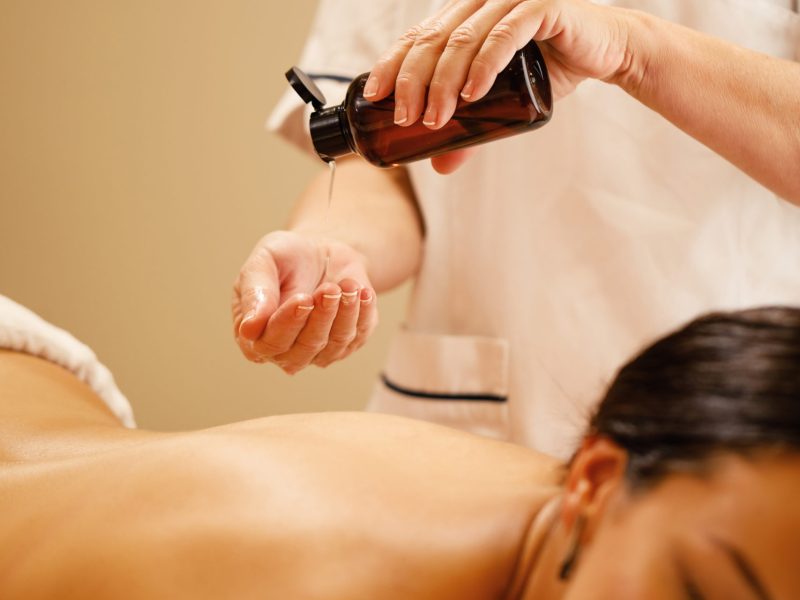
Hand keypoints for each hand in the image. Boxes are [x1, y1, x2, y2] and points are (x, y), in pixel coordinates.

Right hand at [232, 231, 376, 373]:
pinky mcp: (345, 344)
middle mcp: (283, 351)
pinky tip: (361, 291)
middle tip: (329, 288)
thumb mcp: (264, 260)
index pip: (269, 344)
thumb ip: (254, 292)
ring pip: (333, 345)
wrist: (321, 252)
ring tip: (347, 284)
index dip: (287, 323)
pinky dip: (362, 313)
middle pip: (304, 349)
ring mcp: (316, 352)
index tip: (303, 298)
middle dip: (320, 317)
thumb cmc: (286, 257)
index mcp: (253, 335)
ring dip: (344, 313)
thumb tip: (249, 329)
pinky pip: (357, 336)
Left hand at [364, 0, 632, 135]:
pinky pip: (504, 35)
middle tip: (405, 119)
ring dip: (443, 82)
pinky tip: (471, 95)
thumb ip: (470, 126)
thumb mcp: (502, 102)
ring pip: (463, 39)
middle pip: (432, 39)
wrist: (606, 51)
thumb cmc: (549, 69)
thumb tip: (439, 165)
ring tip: (435, 119)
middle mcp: (481, 1)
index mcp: (465, 15)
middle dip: (413, 81)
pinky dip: (484, 66)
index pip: (417, 36)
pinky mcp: (541, 5)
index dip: (392, 64)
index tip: (374, 97)